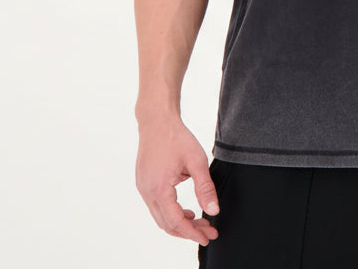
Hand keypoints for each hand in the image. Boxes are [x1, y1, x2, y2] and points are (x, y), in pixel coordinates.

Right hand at [135, 116, 219, 245]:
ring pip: (160, 217)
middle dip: (188, 231)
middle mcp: (147, 192)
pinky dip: (171, 213)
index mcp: (158, 188)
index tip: (208, 237)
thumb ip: (205, 187)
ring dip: (179, 223)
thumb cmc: (177, 137)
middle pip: (167, 224)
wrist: (157, 120)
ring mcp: (143, 188)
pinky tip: (186, 210)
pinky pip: (156, 207)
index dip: (192, 233)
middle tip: (209, 231)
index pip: (175, 222)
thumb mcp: (196, 160)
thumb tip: (214, 211)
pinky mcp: (143, 183)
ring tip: (200, 222)